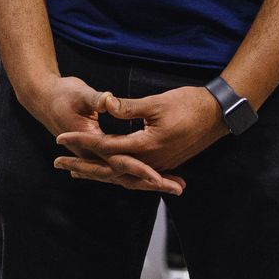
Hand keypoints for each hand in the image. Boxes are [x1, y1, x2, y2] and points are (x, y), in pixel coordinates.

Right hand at [20, 76, 184, 194]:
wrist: (43, 98)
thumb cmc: (62, 94)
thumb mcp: (80, 93)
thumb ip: (97, 99)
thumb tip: (109, 100)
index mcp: (90, 142)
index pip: (120, 160)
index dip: (141, 169)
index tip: (160, 177)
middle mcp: (93, 155)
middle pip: (126, 174)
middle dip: (153, 182)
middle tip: (180, 188)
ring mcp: (96, 156)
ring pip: (126, 175)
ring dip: (150, 181)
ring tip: (176, 187)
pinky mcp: (100, 153)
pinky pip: (122, 169)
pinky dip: (139, 174)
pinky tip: (154, 177)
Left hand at [54, 85, 229, 193]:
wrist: (220, 114)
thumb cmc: (190, 104)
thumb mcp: (157, 103)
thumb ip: (128, 107)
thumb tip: (105, 104)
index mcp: (146, 146)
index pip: (105, 147)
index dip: (81, 142)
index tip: (60, 138)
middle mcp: (151, 161)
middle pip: (109, 169)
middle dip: (82, 166)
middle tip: (58, 163)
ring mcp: (159, 164)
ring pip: (122, 175)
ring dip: (98, 173)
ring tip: (76, 172)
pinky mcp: (164, 162)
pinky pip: (135, 174)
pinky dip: (118, 174)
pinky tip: (109, 171)